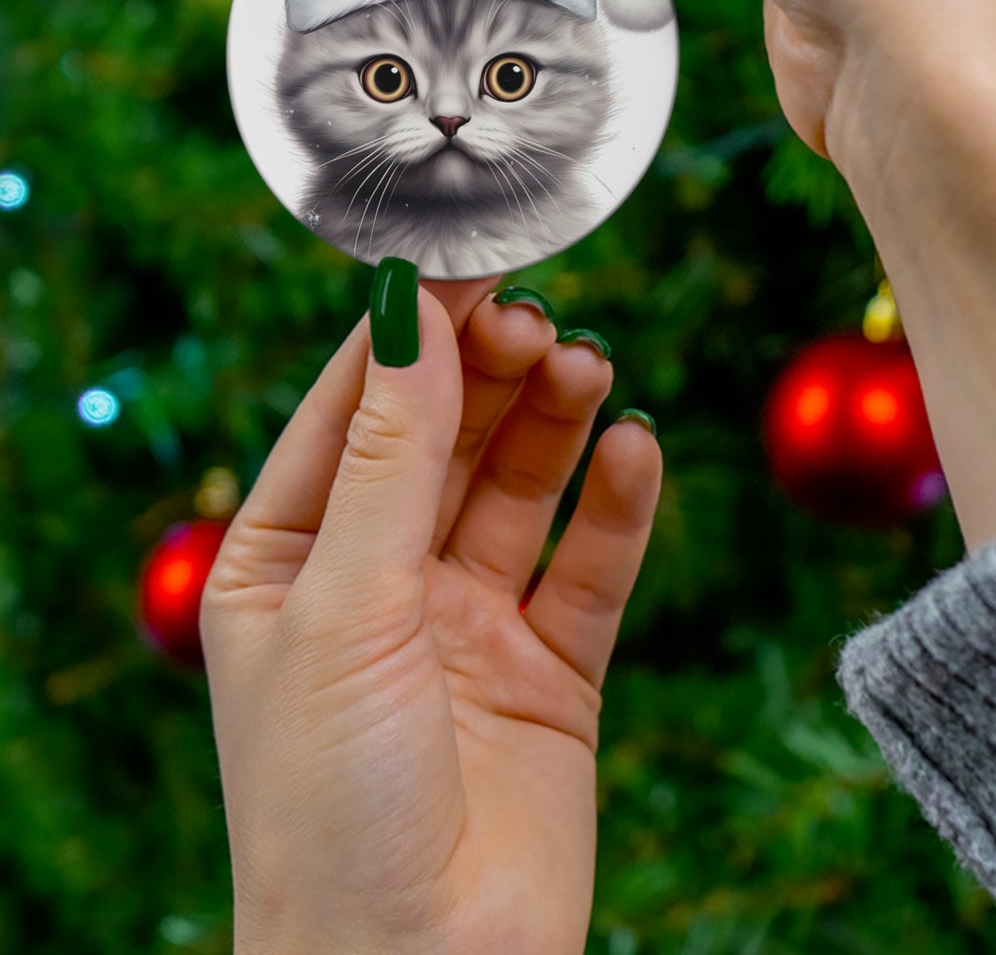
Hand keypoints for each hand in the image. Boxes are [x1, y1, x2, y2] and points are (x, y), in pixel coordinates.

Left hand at [201, 275, 661, 954]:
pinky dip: (617, 504)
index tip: (468, 261)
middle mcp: (380, 583)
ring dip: (556, 421)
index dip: (409, 335)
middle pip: (447, 438)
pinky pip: (590, 565)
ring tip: (589, 367)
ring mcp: (469, 624)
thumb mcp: (344, 605)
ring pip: (522, 487)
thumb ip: (390, 456)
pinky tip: (635, 449)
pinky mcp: (552, 669)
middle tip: (540, 318)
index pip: (353, 412)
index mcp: (289, 564)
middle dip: (490, 372)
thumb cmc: (330, 805)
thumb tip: (408, 313)